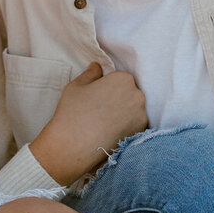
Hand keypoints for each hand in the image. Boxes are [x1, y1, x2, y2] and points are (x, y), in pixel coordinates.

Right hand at [29, 63, 147, 184]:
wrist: (72, 146)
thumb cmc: (72, 112)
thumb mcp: (76, 86)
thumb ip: (91, 73)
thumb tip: (97, 66)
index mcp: (123, 79)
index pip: (120, 79)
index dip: (108, 88)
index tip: (97, 97)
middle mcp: (137, 95)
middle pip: (130, 93)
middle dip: (118, 99)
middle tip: (100, 111)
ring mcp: (141, 115)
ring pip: (133, 109)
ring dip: (123, 113)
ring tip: (104, 123)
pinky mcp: (140, 132)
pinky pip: (134, 124)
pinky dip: (125, 126)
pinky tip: (110, 131)